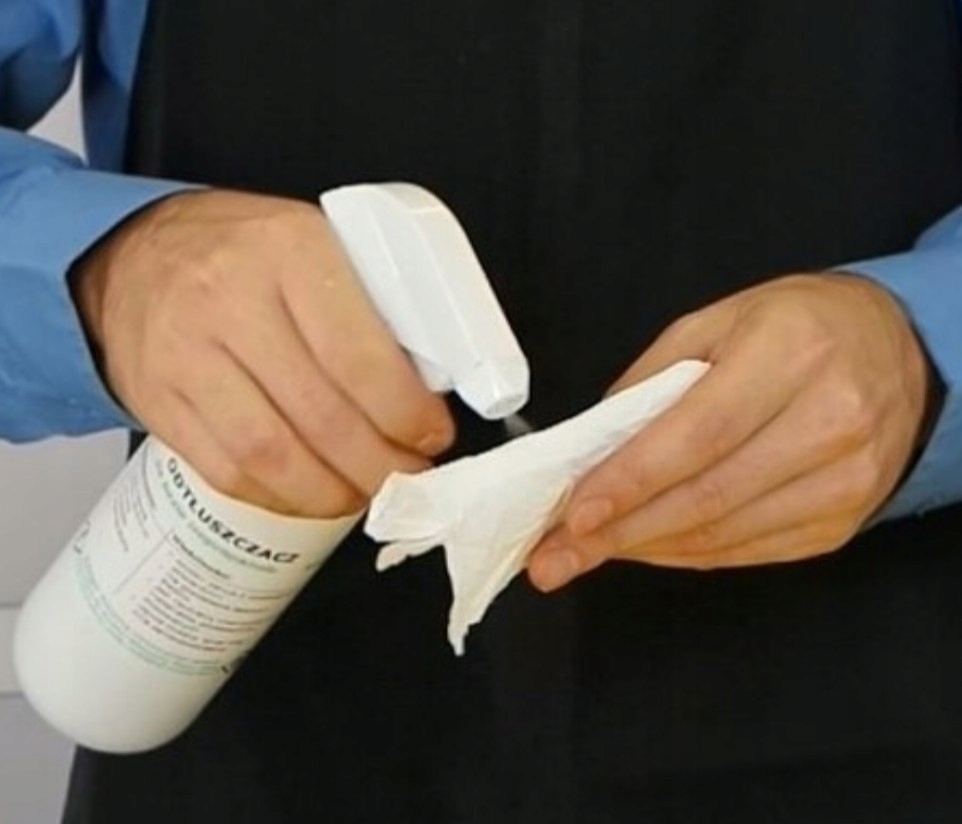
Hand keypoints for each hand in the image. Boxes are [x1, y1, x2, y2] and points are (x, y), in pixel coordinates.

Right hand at [72, 190, 453, 516]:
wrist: (137, 254)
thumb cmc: (245, 253)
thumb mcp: (316, 244)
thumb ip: (368, 303)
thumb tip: (430, 384)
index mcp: (289, 251)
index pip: (356, 354)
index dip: (404, 413)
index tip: (432, 435)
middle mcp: (229, 299)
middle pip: (320, 416)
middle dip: (379, 464)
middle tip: (409, 474)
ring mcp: (184, 354)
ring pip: (271, 455)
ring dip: (332, 492)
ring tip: (366, 492)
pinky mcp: (156, 400)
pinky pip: (225, 472)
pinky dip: (279, 497)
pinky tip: (311, 494)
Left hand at [527, 273, 933, 590]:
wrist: (899, 348)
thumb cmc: (800, 325)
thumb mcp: (718, 320)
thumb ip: (652, 379)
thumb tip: (594, 443)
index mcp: (791, 354)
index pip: (698, 435)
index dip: (630, 481)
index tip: (575, 514)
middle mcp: (830, 420)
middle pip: (707, 496)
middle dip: (620, 532)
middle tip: (557, 555)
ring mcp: (845, 480)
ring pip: (725, 533)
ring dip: (645, 548)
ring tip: (586, 554)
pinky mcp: (843, 521)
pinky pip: (750, 551)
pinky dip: (687, 554)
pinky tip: (645, 548)